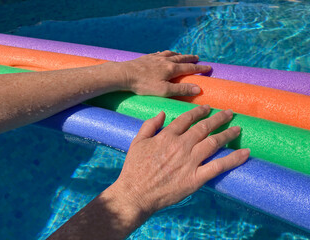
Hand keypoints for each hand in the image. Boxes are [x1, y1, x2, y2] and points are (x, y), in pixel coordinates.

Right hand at [112, 105, 249, 214]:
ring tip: (238, 128)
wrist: (136, 193)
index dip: (198, 111)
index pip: (187, 118)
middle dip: (218, 118)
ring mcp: (190, 161)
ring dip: (228, 134)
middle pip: (204, 127)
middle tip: (229, 113)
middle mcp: (181, 145)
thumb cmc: (134, 168)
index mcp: (167, 136)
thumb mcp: (137, 142)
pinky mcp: (196, 178)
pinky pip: (218, 166)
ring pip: (214, 143)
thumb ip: (150, 125)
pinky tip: (245, 153)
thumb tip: (163, 113)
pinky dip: (233, 159)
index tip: (206, 107)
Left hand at [119, 50, 210, 96]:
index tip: (208, 68)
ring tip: (182, 55)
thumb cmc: (144, 85)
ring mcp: (156, 57)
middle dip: (190, 59)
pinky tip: (163, 54)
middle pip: (181, 58)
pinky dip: (165, 53)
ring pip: (171, 54)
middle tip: (197, 58)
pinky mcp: (147, 58)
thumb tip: (198, 88)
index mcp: (171, 69)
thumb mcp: (164, 90)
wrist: (125, 74)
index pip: (189, 68)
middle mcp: (165, 60)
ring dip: (178, 54)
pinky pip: (159, 53)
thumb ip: (181, 89)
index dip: (200, 68)